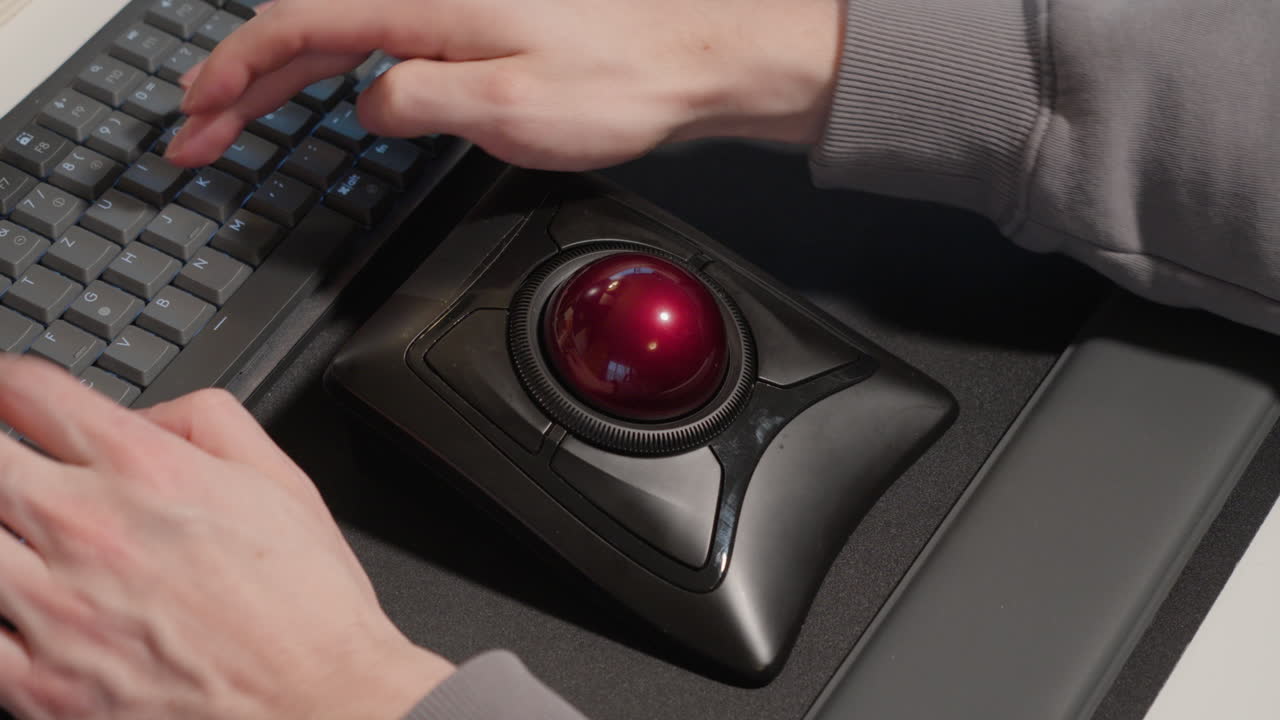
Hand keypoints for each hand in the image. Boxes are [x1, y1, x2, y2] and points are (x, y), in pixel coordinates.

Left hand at [0, 356, 451, 719]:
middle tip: (12, 467)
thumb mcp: (283, 480)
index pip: (30, 392)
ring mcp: (54, 610)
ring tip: (25, 540)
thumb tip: (149, 415)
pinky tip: (19, 604)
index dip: (8, 382)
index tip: (9, 395)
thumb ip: (209, 421)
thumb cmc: (309, 608)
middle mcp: (88, 529)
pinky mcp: (38, 685)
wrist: (318, 708)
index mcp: (145, 471)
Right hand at [167, 0, 842, 170]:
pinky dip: (336, 74)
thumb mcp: (510, 106)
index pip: (300, 29)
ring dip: (281, 82)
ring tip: (236, 121)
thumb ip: (422, 99)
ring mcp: (452, 11)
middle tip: (196, 137)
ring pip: (341, 38)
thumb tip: (368, 104)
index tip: (199, 118)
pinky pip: (383, 45)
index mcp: (426, 5)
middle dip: (241, 86)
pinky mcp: (476, 31)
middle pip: (307, 31)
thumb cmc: (620, 81)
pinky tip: (328, 95)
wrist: (692, 62)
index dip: (237, 75)